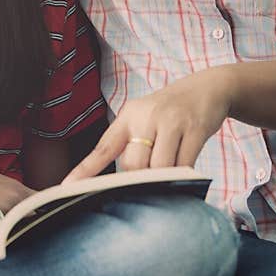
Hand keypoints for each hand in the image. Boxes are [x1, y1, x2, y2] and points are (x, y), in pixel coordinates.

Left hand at [63, 66, 235, 181]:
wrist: (208, 88)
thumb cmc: (170, 110)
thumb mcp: (143, 117)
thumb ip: (130, 144)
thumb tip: (123, 182)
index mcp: (128, 116)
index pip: (103, 147)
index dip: (85, 170)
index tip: (68, 187)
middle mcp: (147, 116)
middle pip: (133, 165)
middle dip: (138, 181)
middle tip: (146, 186)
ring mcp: (172, 122)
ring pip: (159, 167)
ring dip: (162, 181)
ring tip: (168, 181)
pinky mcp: (195, 129)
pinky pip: (184, 164)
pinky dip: (183, 176)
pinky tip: (184, 177)